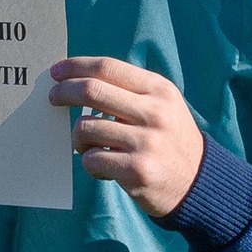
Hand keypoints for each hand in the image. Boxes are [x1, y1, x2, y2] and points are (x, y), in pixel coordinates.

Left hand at [48, 57, 204, 219]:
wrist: (198, 184)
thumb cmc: (169, 141)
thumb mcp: (162, 106)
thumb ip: (129, 92)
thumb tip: (78, 80)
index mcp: (159, 90)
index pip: (108, 67)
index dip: (76, 67)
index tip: (56, 71)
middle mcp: (154, 112)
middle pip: (91, 90)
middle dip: (64, 92)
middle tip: (52, 99)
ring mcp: (146, 142)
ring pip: (85, 128)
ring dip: (78, 138)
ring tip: (89, 146)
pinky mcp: (136, 170)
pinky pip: (91, 159)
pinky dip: (90, 163)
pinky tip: (104, 168)